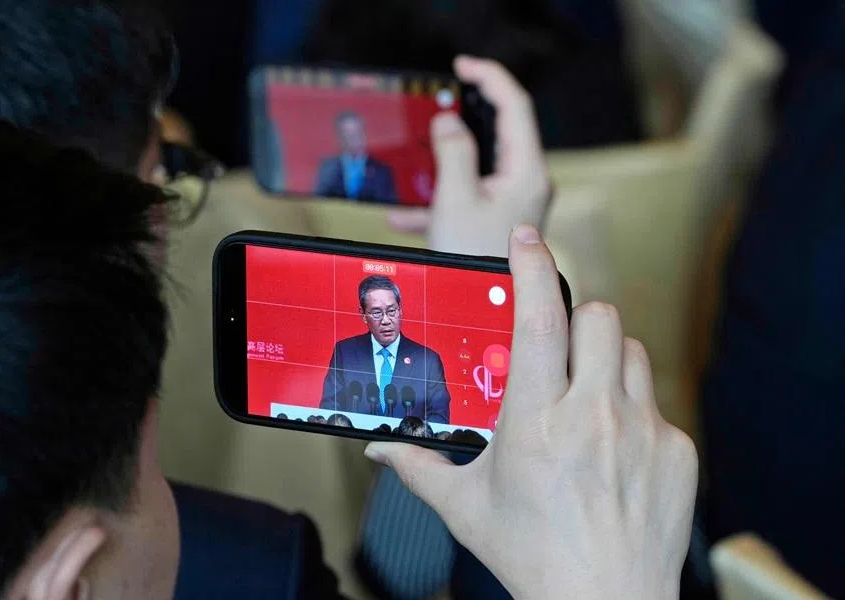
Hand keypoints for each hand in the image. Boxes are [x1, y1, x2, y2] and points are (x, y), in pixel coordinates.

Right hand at [365, 225, 697, 599]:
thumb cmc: (532, 555)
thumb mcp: (465, 507)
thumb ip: (417, 468)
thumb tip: (376, 450)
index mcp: (536, 421)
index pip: (539, 320)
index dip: (532, 266)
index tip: (526, 240)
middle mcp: (594, 416)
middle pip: (597, 316)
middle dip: (574, 317)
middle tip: (555, 348)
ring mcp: (642, 430)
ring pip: (630, 350)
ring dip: (605, 358)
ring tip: (585, 395)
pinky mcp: (675, 448)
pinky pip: (656, 401)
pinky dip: (632, 408)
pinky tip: (613, 447)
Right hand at [388, 57, 551, 256]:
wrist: (481, 312)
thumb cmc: (473, 260)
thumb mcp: (454, 200)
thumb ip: (453, 152)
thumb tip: (449, 123)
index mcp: (525, 172)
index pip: (514, 106)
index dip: (489, 77)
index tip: (461, 66)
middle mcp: (527, 185)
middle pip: (500, 133)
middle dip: (467, 118)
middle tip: (442, 101)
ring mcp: (516, 204)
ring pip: (479, 167)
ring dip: (446, 163)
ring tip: (420, 161)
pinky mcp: (500, 222)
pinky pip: (469, 198)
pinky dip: (441, 201)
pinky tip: (404, 219)